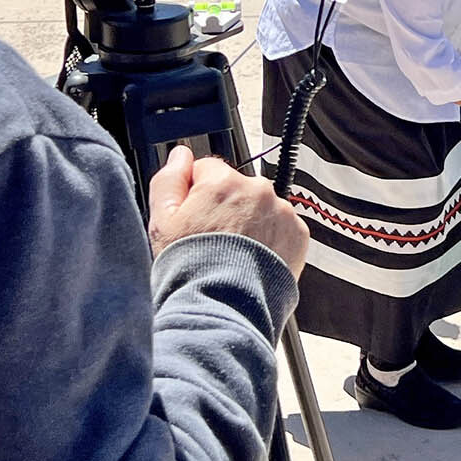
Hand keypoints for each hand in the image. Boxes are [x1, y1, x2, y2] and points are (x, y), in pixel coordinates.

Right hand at [148, 145, 308, 277]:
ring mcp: (282, 211)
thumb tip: (180, 154)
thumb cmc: (191, 267)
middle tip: (212, 240)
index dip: (196, 193)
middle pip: (237, 189)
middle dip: (225, 208)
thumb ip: (169, 180)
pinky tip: (252, 260)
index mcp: (224, 182)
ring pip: (260, 208)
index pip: (207, 169)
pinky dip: (270, 239)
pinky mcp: (298, 233)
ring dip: (249, 223)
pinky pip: (281, 227)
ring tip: (232, 254)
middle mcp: (258, 190)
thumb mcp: (162, 221)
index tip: (194, 216)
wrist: (224, 306)